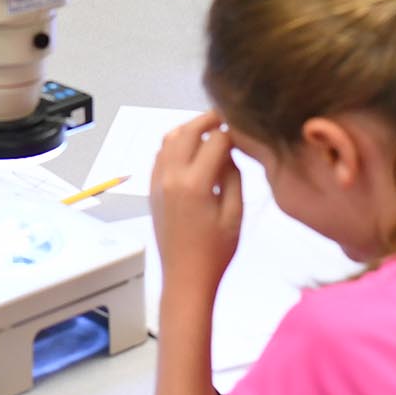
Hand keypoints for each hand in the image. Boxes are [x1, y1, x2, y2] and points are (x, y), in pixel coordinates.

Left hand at [150, 111, 243, 298]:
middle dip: (208, 120)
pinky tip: (191, 148)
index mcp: (195, 183)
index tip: (244, 129)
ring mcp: (157, 181)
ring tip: (209, 129)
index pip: (215, 141)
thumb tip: (229, 150)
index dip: (231, 131)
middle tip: (226, 118)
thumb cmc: (216, 251)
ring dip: (188, 128)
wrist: (185, 276)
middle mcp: (171, 176)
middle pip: (187, 131)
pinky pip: (160, 154)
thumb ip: (233, 177)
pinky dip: (174, 143)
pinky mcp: (151, 188)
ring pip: (169, 139)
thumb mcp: (235, 214)